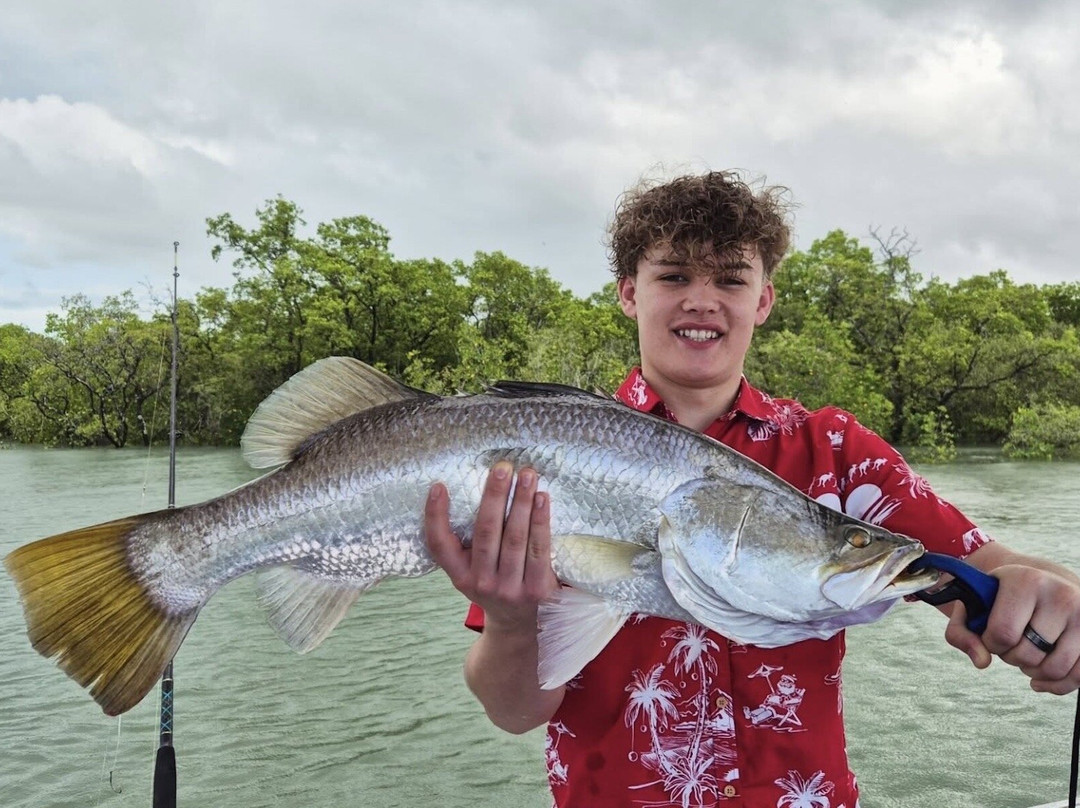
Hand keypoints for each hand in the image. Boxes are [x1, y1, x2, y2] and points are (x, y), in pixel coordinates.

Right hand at [424, 461, 559, 632]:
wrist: (518, 623)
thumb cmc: (493, 581)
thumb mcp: (470, 568)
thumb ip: (466, 540)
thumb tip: (471, 487)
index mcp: (459, 574)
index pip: (439, 544)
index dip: (435, 515)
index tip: (439, 486)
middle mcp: (480, 582)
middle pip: (485, 532)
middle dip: (495, 496)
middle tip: (502, 468)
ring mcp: (509, 588)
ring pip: (514, 538)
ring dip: (521, 502)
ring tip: (527, 475)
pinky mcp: (536, 590)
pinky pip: (539, 549)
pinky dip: (541, 521)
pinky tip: (542, 499)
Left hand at [945, 563, 1079, 693]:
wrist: (1044, 583)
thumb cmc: (1003, 597)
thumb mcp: (974, 604)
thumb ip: (961, 632)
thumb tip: (982, 661)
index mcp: (1025, 580)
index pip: (1003, 632)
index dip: (990, 643)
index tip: (991, 635)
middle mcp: (1060, 594)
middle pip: (1028, 654)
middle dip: (1012, 657)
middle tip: (1011, 643)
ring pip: (1054, 668)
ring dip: (1033, 670)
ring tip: (1026, 655)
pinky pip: (1079, 676)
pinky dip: (1057, 684)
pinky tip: (1041, 679)